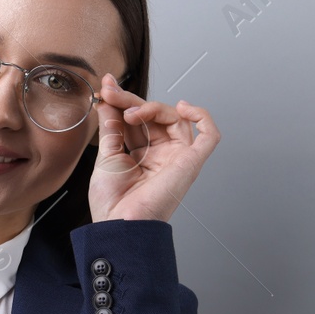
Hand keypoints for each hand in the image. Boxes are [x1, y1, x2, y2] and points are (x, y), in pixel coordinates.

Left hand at [87, 74, 219, 223]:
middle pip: (154, 116)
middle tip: (111, 92)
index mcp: (141, 155)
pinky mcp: (191, 162)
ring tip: (132, 113)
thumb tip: (107, 101)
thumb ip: (111, 127)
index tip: (106, 89)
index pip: (136, 120)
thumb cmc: (113, 203)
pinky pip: (209, 136)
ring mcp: (177, 157)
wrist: (119, 224)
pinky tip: (183, 107)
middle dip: (131, 100)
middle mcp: (161, 154)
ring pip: (175, 119)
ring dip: (153, 107)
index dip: (122, 102)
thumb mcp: (107, 156)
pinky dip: (202, 117)